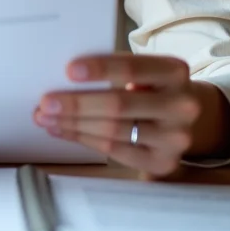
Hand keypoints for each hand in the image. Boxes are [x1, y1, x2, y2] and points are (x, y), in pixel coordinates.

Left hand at [33, 54, 217, 176]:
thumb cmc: (151, 87)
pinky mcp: (163, 162)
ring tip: (46, 118)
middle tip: (46, 102)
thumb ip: (114, 71)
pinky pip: (115, 151)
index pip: (132, 68)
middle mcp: (182, 106)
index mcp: (175, 72)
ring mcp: (175, 138)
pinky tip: (64, 131)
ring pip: (113, 131)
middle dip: (76, 104)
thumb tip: (63, 80)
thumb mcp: (144, 71)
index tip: (69, 70)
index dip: (100, 69)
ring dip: (74, 124)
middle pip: (119, 104)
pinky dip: (85, 139)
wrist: (183, 117)